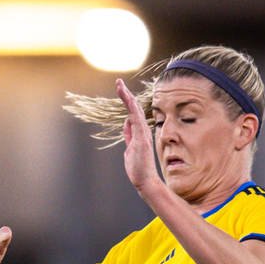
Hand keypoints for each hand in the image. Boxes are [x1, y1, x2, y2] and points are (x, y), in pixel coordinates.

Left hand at [116, 78, 160, 192]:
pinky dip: (132, 109)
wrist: (146, 181)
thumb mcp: (130, 148)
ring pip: (135, 112)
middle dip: (126, 95)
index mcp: (139, 132)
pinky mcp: (141, 139)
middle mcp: (142, 131)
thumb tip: (126, 124)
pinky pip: (136, 120)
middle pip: (134, 109)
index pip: (132, 113)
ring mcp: (142, 134)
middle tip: (118, 82)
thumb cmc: (139, 167)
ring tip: (120, 86)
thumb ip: (129, 135)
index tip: (120, 89)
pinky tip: (127, 100)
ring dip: (127, 99)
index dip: (127, 101)